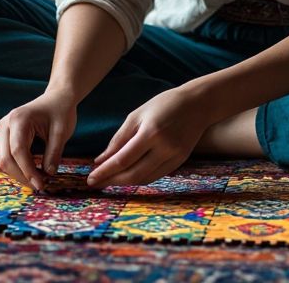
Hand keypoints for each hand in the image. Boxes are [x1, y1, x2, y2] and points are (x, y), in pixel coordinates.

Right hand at [0, 91, 76, 190]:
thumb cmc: (61, 111)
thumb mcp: (62, 131)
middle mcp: (5, 124)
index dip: (28, 171)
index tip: (41, 185)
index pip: (18, 151)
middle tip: (40, 186)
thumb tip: (48, 175)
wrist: (56, 98)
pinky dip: (18, 168)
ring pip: (3, 161)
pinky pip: (6, 157)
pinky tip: (33, 173)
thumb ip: (54, 153)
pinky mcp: (4, 136)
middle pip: (5, 159)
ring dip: (19, 174)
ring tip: (39, 180)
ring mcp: (2, 130)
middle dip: (21, 176)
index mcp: (19, 119)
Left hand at [86, 86, 212, 188]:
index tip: (91, 178)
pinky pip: (155, 176)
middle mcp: (164, 147)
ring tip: (108, 181)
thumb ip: (118, 139)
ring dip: (124, 182)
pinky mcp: (180, 161)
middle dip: (112, 181)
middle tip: (96, 183)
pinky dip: (139, 178)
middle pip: (133, 174)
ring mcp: (174, 156)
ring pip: (144, 178)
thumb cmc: (164, 104)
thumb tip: (100, 160)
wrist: (198, 104)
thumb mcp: (137, 115)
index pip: (123, 160)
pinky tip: (127, 176)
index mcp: (151, 132)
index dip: (105, 171)